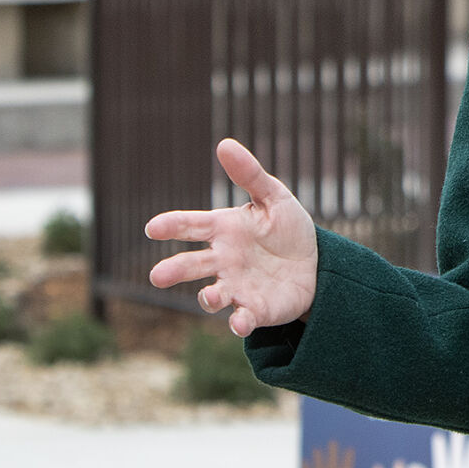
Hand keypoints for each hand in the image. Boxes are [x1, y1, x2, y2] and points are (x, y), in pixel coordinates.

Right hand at [145, 137, 317, 336]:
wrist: (316, 263)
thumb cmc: (287, 228)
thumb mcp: (274, 197)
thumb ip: (250, 174)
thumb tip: (224, 144)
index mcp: (224, 230)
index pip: (191, 225)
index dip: (172, 226)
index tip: (152, 228)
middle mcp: (223, 261)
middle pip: (191, 265)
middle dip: (174, 270)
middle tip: (157, 276)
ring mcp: (236, 287)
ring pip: (213, 295)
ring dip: (209, 297)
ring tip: (210, 296)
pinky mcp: (255, 309)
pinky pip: (243, 318)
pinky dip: (239, 322)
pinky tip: (240, 322)